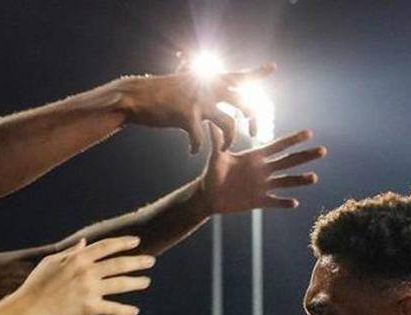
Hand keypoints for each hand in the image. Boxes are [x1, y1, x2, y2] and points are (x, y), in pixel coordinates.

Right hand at [19, 236, 154, 314]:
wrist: (29, 309)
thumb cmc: (37, 285)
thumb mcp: (51, 262)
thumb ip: (71, 252)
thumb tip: (85, 242)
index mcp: (78, 258)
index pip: (106, 246)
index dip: (123, 243)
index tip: (136, 241)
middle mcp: (86, 272)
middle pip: (118, 264)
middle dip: (137, 261)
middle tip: (151, 261)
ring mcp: (89, 290)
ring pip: (120, 284)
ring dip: (136, 282)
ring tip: (146, 281)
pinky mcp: (89, 308)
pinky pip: (112, 309)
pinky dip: (124, 310)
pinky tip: (134, 311)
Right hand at [117, 63, 274, 152]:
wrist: (138, 97)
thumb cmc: (161, 91)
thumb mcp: (183, 80)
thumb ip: (198, 81)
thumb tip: (202, 74)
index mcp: (210, 80)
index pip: (240, 75)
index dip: (257, 72)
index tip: (272, 67)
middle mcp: (209, 88)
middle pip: (244, 103)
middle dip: (254, 119)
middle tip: (256, 132)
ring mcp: (199, 101)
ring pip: (229, 125)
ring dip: (229, 140)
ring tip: (225, 148)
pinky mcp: (187, 116)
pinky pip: (201, 139)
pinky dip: (197, 147)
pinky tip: (193, 151)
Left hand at [199, 126, 324, 213]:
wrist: (208, 196)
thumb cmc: (211, 174)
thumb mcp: (215, 157)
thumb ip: (216, 142)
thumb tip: (210, 123)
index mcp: (255, 157)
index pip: (278, 146)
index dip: (293, 140)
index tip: (309, 133)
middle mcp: (263, 170)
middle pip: (288, 161)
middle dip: (305, 156)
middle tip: (322, 150)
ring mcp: (263, 186)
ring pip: (286, 181)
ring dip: (300, 180)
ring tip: (314, 177)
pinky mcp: (258, 201)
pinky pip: (274, 202)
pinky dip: (284, 203)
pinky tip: (295, 203)